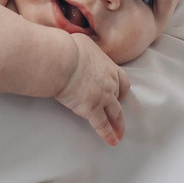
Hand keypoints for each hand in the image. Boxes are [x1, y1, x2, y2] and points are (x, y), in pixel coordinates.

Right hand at [54, 32, 129, 146]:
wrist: (62, 59)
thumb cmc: (66, 48)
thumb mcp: (80, 41)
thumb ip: (83, 49)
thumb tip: (73, 45)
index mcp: (107, 65)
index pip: (121, 79)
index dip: (120, 89)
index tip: (120, 94)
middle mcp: (109, 81)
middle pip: (119, 97)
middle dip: (119, 107)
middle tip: (119, 117)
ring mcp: (103, 96)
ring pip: (115, 113)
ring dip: (117, 125)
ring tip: (119, 135)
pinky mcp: (92, 108)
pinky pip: (102, 124)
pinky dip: (108, 134)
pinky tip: (112, 141)